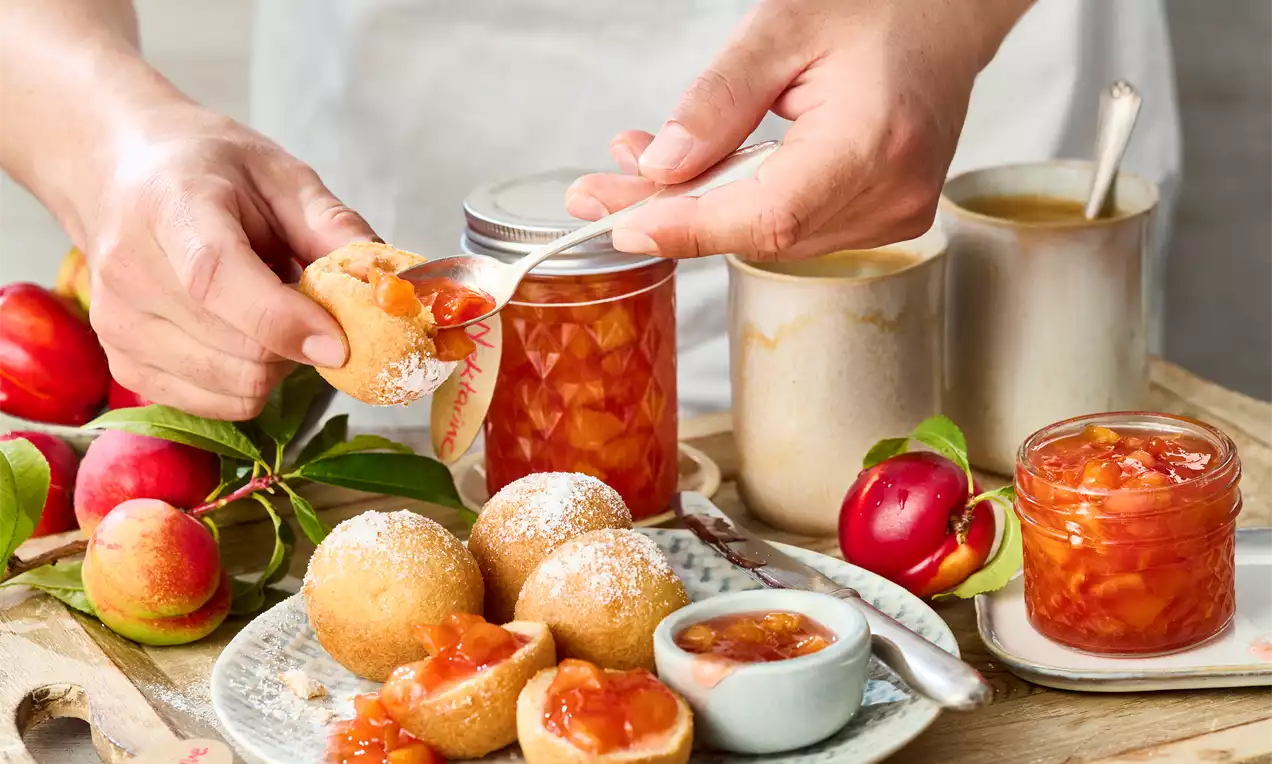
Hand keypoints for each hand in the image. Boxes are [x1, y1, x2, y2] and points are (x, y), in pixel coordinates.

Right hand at [81, 105, 375, 418]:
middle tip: (311, 305)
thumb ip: (335, 228)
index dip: (286, 321)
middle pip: (239, 349)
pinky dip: (249, 382)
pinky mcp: (123, 366)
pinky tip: (242, 336)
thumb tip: (388, 285)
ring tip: (268, 312)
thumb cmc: (208, 171)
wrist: (121, 175)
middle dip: (300, 341)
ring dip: (278, 364)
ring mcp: (118, 326)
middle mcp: (131, 273)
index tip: (341, 343)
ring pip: (235, 387)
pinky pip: (217, 405)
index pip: (218, 279)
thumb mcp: (280, 176)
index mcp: (170, 208)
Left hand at [566, 0, 1029, 260]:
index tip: (620, 225)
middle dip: (672, 215)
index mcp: (873, 143)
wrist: (943, 16)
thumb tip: (659, 168)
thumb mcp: (781, 31)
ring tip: (642, 166)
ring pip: (769, 238)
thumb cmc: (875, 9)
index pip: (768, 216)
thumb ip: (718, 102)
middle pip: (759, 233)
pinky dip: (738, 207)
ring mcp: (893, 215)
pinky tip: (701, 175)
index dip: (688, 227)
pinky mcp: (884, 219)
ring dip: (698, 210)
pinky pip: (793, 229)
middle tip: (597, 194)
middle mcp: (891, 194)